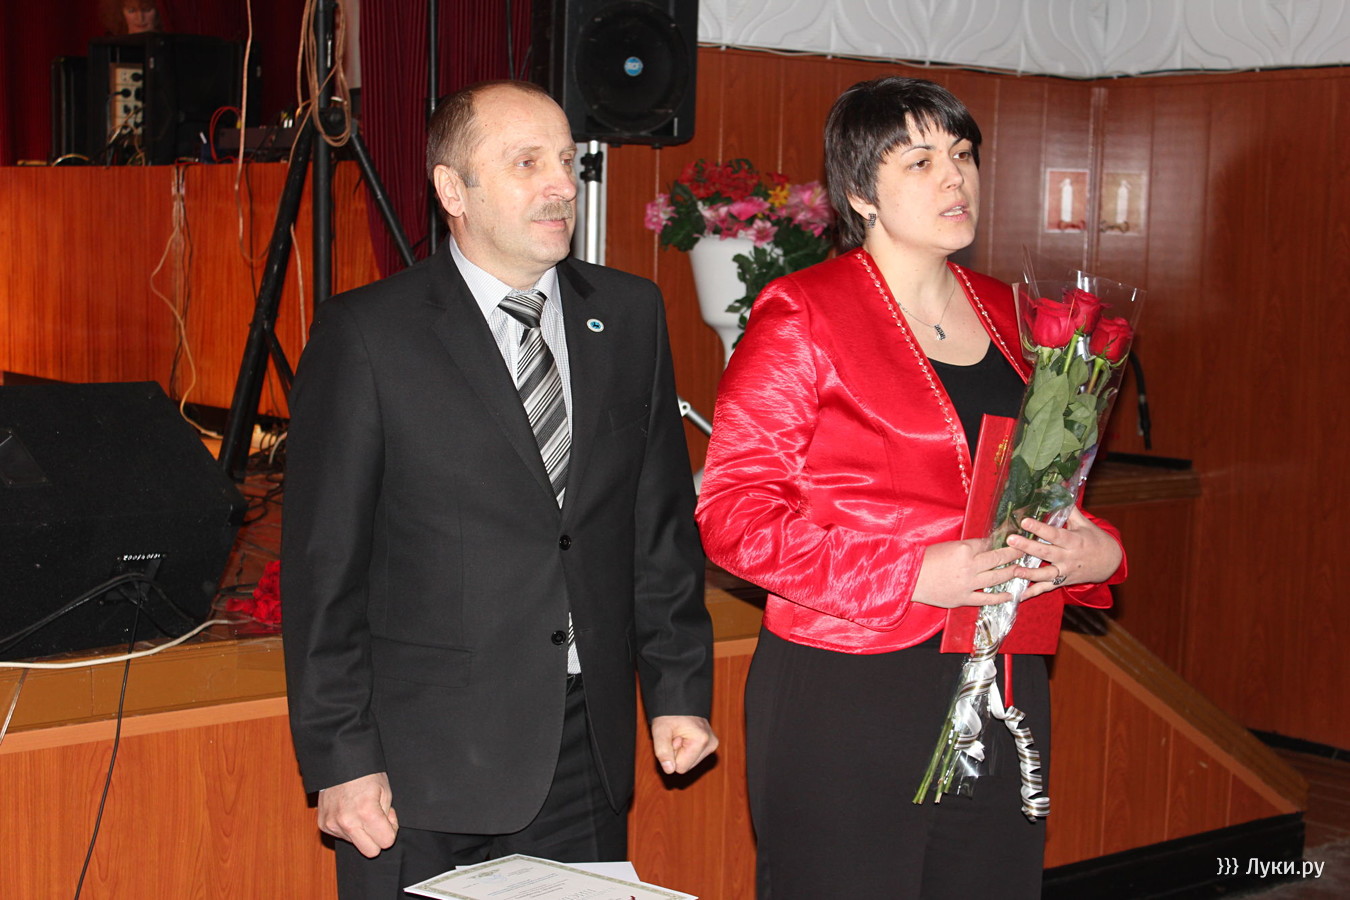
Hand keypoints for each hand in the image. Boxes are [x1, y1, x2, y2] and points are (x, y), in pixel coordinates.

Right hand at [316, 772, 398, 857]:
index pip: (386, 842)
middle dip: (377, 839)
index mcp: (367, 813)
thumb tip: (385, 828)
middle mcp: (348, 823)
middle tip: (377, 820)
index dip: (391, 830)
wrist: (338, 763)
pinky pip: (341, 836)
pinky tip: (349, 811)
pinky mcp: (324, 825)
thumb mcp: (385, 791)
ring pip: (356, 844)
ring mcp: (333, 825)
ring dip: (361, 832)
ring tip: (360, 810)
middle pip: (371, 852)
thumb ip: (387, 815)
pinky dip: (348, 828)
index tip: (388, 818)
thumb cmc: (364, 773)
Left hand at [650, 715, 717, 774]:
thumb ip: (662, 751)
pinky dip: (687, 749)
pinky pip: (694, 757)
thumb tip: (669, 770)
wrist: (679, 701)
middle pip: (687, 766)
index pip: (681, 768)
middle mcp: (711, 744)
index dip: (672, 755)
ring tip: (680, 735)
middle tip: (675, 736)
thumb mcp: (660, 730)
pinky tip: (685, 736)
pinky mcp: (711, 744)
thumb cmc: (669, 714)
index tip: (672, 739)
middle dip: (677, 754)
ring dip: (681, 751)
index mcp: (701, 741)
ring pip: (690, 762)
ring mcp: (712, 744)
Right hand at [911, 538, 1025, 608]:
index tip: (1007, 541)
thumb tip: (984, 547)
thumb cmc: (926, 559)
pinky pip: (986, 598)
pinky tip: (1010, 595)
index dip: (997, 542)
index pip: (987, 544)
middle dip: (1013, 553)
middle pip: (997, 558)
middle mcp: (969, 566)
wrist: (910, 579)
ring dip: (1011, 573)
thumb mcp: (947, 546)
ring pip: (996, 577)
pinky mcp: (964, 598)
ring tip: (1021, 570)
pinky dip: (1000, 597)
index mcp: (963, 550)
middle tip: (1024, 550)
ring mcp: (968, 583)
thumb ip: (966, 548)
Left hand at [1008, 507, 1123, 599]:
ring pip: (1046, 574)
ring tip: (1014, 570)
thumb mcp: (1084, 524)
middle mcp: (1069, 557)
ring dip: (1029, 573)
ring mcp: (1066, 571)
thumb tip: (1060, 489)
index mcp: (1074, 540)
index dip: (1040, 528)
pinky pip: (1047, 588)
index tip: (1025, 521)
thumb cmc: (1094, 539)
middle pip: (1046, 553)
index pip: (1055, 534)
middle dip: (1028, 547)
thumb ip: (1069, 510)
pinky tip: (1019, 596)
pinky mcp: (1063, 582)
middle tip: (1011, 540)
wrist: (1110, 563)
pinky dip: (1033, 593)